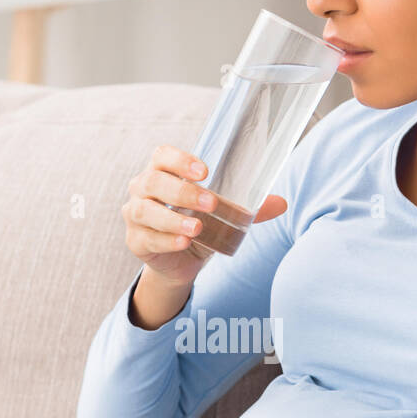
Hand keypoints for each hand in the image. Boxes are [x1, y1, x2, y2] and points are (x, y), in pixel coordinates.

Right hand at [122, 145, 286, 286]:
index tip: (204, 172)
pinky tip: (183, 242)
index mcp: (162, 172)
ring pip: (146, 211)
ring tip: (198, 228)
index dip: (180, 160)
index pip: (163, 155)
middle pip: (154, 181)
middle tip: (211, 203)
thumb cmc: (199, 225)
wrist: (181, 262)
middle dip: (182, 192)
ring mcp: (135, 215)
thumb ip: (247, 208)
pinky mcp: (135, 241)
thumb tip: (281, 203)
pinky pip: (147, 238)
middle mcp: (143, 189)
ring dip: (173, 219)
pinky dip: (166, 240)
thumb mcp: (222, 215)